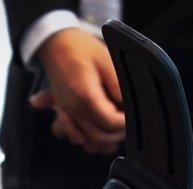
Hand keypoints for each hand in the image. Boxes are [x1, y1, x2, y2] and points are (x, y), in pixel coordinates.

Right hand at [32, 28, 124, 155]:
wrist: (57, 44)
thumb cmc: (83, 49)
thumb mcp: (108, 61)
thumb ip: (119, 87)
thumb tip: (130, 106)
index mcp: (85, 95)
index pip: (110, 122)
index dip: (126, 122)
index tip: (135, 115)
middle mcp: (72, 108)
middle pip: (98, 136)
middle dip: (117, 134)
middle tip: (129, 124)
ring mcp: (65, 112)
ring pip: (85, 140)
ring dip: (102, 141)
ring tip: (116, 132)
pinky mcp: (62, 112)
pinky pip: (72, 135)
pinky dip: (84, 138)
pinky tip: (96, 135)